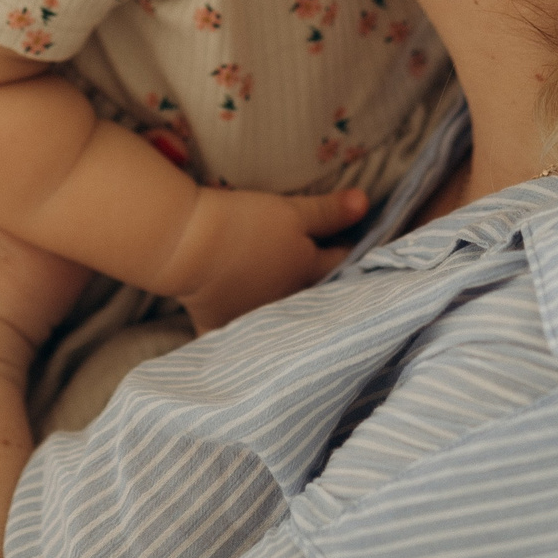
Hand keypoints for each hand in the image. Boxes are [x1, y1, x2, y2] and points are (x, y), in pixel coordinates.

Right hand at [171, 186, 368, 333]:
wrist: (190, 246)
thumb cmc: (244, 224)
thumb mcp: (291, 211)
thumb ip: (329, 211)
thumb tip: (366, 202)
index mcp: (305, 270)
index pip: (338, 259)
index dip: (347, 249)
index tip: (351, 246)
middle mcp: (286, 300)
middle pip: (312, 295)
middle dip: (324, 290)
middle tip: (332, 284)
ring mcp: (253, 317)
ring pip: (279, 321)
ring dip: (289, 317)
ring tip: (294, 313)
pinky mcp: (219, 325)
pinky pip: (231, 342)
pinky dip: (236, 345)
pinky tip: (240, 354)